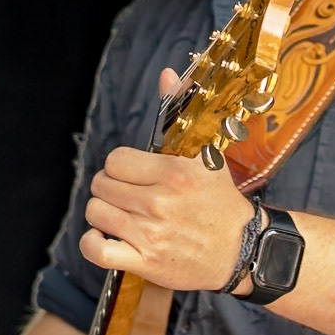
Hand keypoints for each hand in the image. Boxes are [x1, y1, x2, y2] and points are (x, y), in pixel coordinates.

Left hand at [79, 67, 253, 290]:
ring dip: (103, 214)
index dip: (120, 167)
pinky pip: (98, 250)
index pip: (116, 160)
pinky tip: (104, 236)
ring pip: (96, 213)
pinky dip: (93, 243)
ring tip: (120, 215)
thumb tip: (166, 73)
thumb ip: (180, 111)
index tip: (132, 175)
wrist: (241, 249)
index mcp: (174, 172)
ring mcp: (151, 233)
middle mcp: (160, 201)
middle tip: (127, 195)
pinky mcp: (146, 261)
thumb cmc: (220, 200)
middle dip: (110, 188)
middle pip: (102, 185)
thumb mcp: (205, 154)